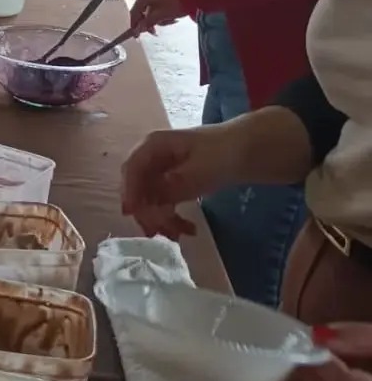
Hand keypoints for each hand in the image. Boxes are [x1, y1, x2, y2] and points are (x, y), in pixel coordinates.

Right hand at [121, 108, 310, 240]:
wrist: (252, 149)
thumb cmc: (225, 151)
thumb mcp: (201, 169)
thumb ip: (173, 185)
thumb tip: (147, 202)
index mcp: (154, 145)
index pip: (132, 169)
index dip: (129, 193)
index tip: (133, 215)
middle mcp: (153, 157)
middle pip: (138, 187)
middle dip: (148, 212)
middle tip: (163, 232)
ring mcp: (162, 171)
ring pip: (150, 200)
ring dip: (160, 219)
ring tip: (179, 236)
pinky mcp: (174, 183)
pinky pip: (163, 204)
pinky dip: (171, 218)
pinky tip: (187, 230)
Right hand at [131, 0, 185, 32]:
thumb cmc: (177, 3)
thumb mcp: (161, 15)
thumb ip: (148, 22)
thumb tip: (138, 29)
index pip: (134, 11)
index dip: (134, 24)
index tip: (135, 35)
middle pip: (142, 11)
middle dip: (149, 22)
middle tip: (154, 31)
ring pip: (150, 11)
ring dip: (158, 19)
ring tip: (168, 21)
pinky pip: (157, 8)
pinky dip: (162, 15)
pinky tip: (171, 18)